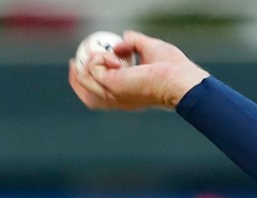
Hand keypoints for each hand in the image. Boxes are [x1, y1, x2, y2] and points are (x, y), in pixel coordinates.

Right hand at [68, 30, 210, 110]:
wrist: (180, 78)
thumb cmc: (172, 67)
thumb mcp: (149, 48)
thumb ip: (134, 42)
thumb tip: (122, 39)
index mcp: (127, 94)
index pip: (100, 94)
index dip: (88, 79)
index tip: (83, 62)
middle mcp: (118, 99)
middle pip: (86, 95)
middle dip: (77, 76)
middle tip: (76, 59)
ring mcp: (113, 95)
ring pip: (85, 80)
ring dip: (91, 61)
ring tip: (112, 55)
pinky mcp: (111, 87)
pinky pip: (92, 69)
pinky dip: (99, 58)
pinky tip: (116, 57)